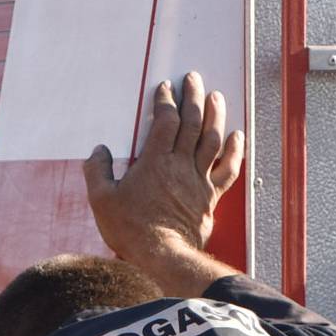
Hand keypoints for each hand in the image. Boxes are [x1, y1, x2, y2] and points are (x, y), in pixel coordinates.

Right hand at [84, 74, 244, 274]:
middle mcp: (180, 166)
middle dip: (193, 97)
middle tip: (193, 79)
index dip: (166, 101)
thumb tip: (98, 152)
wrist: (164, 256)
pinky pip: (227, 169)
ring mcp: (199, 181)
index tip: (165, 87)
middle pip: (192, 123)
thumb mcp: (102, 200)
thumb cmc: (132, 230)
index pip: (164, 121)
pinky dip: (234, 151)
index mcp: (154, 162)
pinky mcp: (210, 197)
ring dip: (215, 115)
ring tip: (216, 97)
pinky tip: (237, 136)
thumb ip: (98, 171)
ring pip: (212, 140)